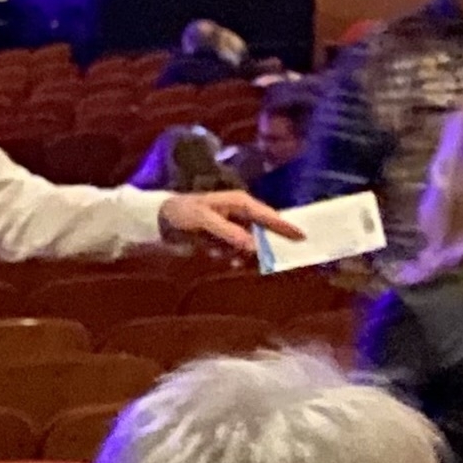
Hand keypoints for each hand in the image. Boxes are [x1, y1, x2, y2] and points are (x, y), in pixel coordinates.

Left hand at [156, 189, 297, 254]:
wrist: (159, 218)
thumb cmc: (182, 212)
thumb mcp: (203, 219)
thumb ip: (228, 232)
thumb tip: (253, 246)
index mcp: (240, 202)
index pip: (268, 215)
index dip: (284, 226)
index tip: (302, 237)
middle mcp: (241, 213)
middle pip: (264, 232)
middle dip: (264, 246)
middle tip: (267, 259)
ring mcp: (234, 226)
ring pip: (251, 244)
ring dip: (243, 254)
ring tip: (225, 255)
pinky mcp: (225, 238)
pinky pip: (237, 250)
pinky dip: (231, 256)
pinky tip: (216, 255)